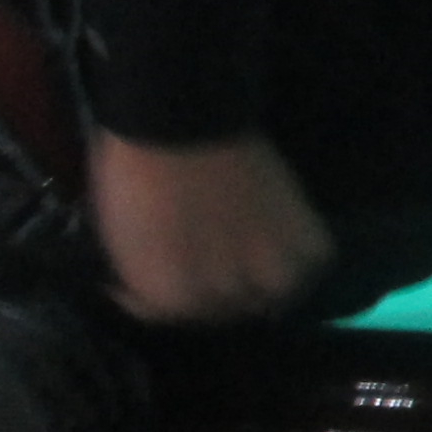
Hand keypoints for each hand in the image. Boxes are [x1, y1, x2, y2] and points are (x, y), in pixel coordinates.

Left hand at [88, 131, 334, 322]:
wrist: (182, 117)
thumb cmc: (138, 173)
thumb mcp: (121, 235)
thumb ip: (140, 272)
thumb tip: (144, 289)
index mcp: (169, 295)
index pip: (167, 315)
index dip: (161, 292)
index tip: (158, 268)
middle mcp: (221, 296)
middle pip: (223, 310)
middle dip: (211, 288)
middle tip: (206, 256)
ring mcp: (268, 271)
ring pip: (271, 295)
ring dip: (259, 278)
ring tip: (249, 253)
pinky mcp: (305, 241)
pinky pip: (310, 265)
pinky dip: (298, 255)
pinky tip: (283, 239)